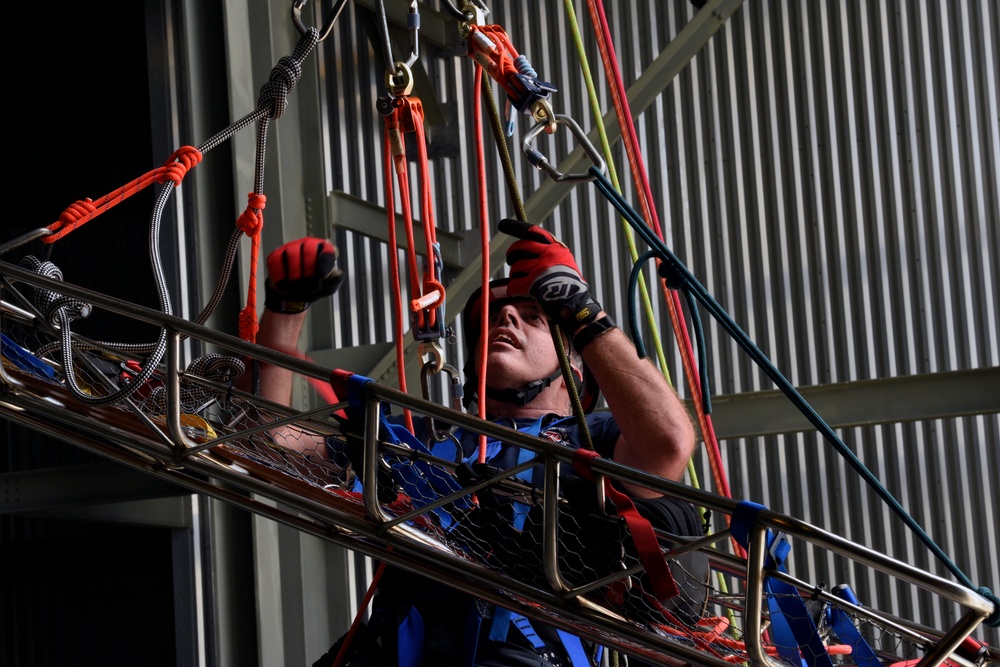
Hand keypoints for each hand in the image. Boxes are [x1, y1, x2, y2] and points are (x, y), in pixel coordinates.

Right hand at [264, 237, 343, 313]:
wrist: (292, 296)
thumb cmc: (312, 287)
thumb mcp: (328, 287)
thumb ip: (335, 279)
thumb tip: (337, 272)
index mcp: (322, 250)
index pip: (327, 247)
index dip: (325, 260)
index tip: (323, 274)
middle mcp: (307, 245)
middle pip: (309, 247)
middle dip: (310, 268)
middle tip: (310, 283)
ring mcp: (290, 248)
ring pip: (292, 253)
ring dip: (296, 274)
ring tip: (298, 287)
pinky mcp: (275, 255)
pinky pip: (276, 261)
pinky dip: (281, 275)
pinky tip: (285, 284)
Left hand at [499, 218, 601, 332]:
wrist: (577, 305)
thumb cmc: (570, 287)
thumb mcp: (565, 264)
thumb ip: (551, 256)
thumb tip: (530, 250)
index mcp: (556, 249)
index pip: (533, 232)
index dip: (516, 228)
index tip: (503, 225)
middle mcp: (548, 255)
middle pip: (519, 247)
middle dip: (511, 254)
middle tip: (511, 260)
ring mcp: (540, 269)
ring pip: (515, 267)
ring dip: (514, 274)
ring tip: (519, 280)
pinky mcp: (533, 284)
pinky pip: (514, 285)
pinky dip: (512, 289)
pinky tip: (515, 292)